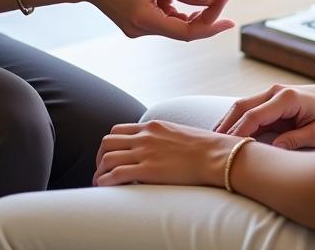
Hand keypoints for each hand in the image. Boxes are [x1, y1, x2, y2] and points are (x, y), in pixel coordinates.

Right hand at [82, 0, 236, 40]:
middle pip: (185, 29)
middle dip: (208, 13)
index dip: (213, 19)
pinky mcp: (137, 20)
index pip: (189, 31)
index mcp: (145, 21)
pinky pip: (164, 16)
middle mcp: (142, 30)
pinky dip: (176, 6)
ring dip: (193, 9)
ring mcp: (139, 27)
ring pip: (176, 23)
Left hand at [94, 120, 239, 187]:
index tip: (110, 156)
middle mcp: (144, 137)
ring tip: (100, 183)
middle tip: (102, 170)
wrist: (215, 155)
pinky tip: (104, 189)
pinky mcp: (147, 170)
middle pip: (107, 142)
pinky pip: (116, 174)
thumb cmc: (205, 147)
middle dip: (100, 157)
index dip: (110, 145)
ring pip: (107, 158)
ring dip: (99, 171)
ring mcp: (144, 152)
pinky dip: (105, 181)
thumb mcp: (179, 134)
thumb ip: (164, 138)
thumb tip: (163, 149)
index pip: (118, 130)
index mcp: (152, 126)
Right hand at [213, 81, 314, 149]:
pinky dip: (238, 120)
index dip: (237, 133)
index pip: (253, 116)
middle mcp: (275, 91)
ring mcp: (273, 93)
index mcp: (286, 98)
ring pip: (242, 106)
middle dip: (224, 125)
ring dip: (228, 121)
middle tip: (208, 145)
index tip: (224, 149)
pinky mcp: (275, 99)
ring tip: (212, 140)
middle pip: (241, 107)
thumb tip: (272, 151)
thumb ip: (296, 140)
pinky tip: (229, 133)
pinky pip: (251, 109)